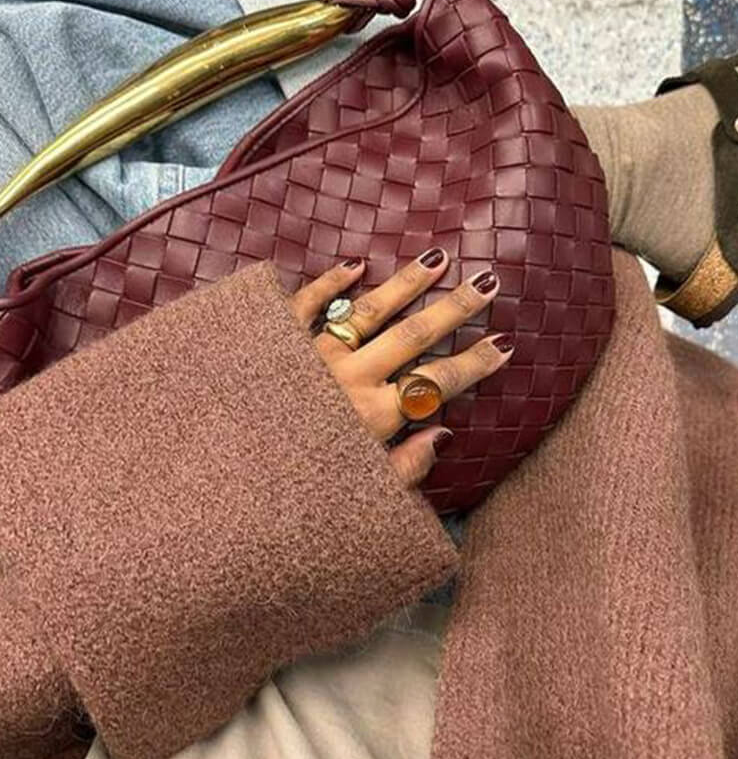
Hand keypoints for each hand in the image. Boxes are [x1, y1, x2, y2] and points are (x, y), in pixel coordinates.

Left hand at [289, 248, 513, 488]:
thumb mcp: (358, 499)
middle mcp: (346, 380)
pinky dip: (330, 283)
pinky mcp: (272, 342)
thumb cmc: (286, 498)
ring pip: (368, 312)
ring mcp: (310, 356)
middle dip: (455, 310)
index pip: (436, 386)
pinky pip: (305, 305)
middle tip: (487, 283)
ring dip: (406, 285)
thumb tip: (442, 433)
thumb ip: (405, 468)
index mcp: (370, 419)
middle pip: (412, 338)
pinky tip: (356, 264)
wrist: (211, 480)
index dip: (474, 365)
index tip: (505, 345)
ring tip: (438, 260)